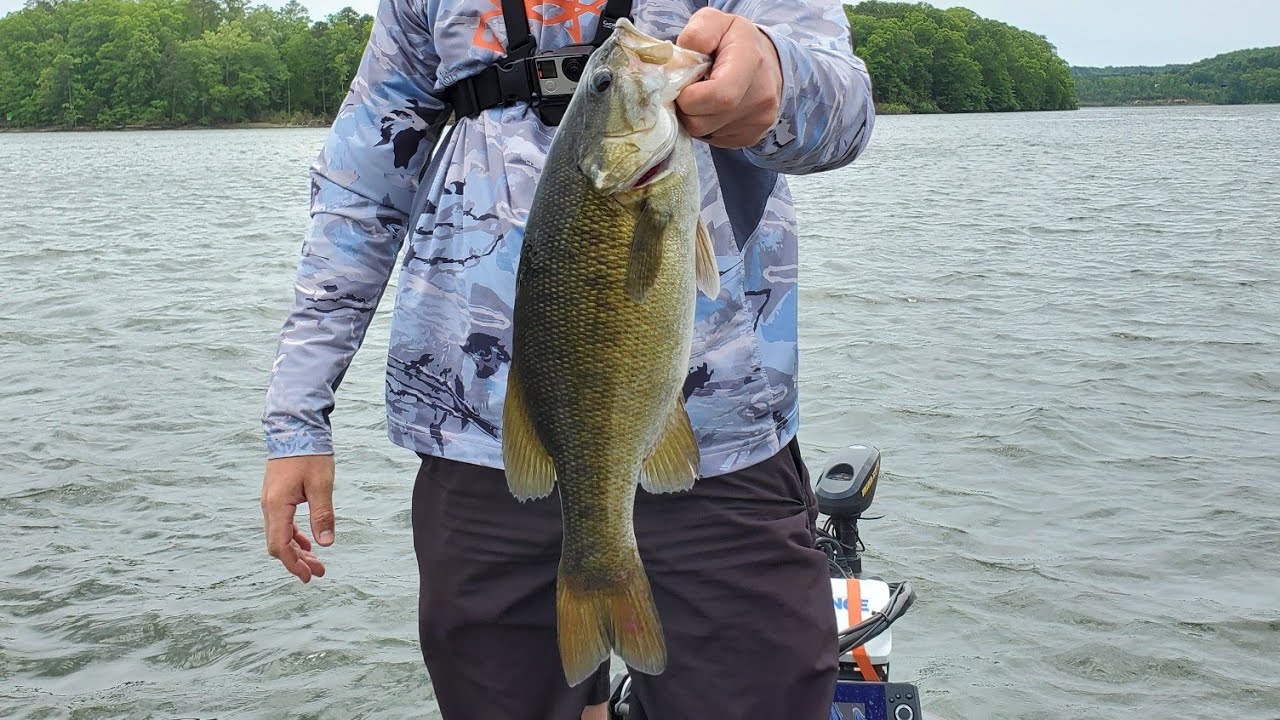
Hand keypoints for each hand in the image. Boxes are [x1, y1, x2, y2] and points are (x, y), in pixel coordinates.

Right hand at [261, 454, 335, 582]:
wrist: (295, 428)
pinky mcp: (276, 496)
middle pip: (278, 544)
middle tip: (318, 572)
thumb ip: (322, 515)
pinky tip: (308, 541)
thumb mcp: (321, 485)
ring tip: (316, 561)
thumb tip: (326, 544)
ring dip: (297, 550)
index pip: (280, 546)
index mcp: (277, 506)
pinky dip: (294, 536)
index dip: (293, 564)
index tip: (309, 576)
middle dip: (297, 561)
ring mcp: (270, 501)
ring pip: (279, 535)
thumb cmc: (310, 454)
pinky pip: (281, 523)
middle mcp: (268, 506)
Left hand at [676, 8, 783, 148]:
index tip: (683, 83)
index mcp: (751, 63)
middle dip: (685, 108)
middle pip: (703, 121)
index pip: (717, 97)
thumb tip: (678, 65)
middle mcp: (760, 98)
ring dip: (693, 117)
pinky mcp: (752, 137)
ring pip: (705, 134)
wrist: (767, 60)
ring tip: (702, 96)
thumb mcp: (715, 22)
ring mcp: (759, 121)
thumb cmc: (735, 40)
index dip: (688, 96)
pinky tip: (713, 108)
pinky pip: (714, 140)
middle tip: (689, 89)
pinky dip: (705, 126)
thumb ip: (696, 35)